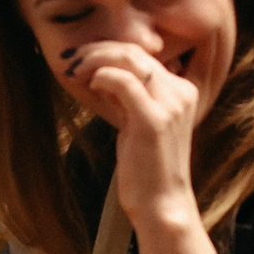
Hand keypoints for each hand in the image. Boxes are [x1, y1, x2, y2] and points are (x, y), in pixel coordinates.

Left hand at [68, 41, 202, 233]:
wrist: (161, 204)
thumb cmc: (146, 167)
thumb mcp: (138, 123)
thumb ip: (126, 97)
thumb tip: (101, 72)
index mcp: (182, 90)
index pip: (143, 53)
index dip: (109, 49)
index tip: (82, 56)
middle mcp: (181, 92)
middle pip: (136, 51)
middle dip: (98, 49)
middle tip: (71, 58)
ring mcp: (171, 105)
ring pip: (130, 60)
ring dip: (95, 59)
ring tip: (75, 69)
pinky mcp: (154, 120)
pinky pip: (123, 82)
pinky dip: (102, 77)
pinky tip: (90, 85)